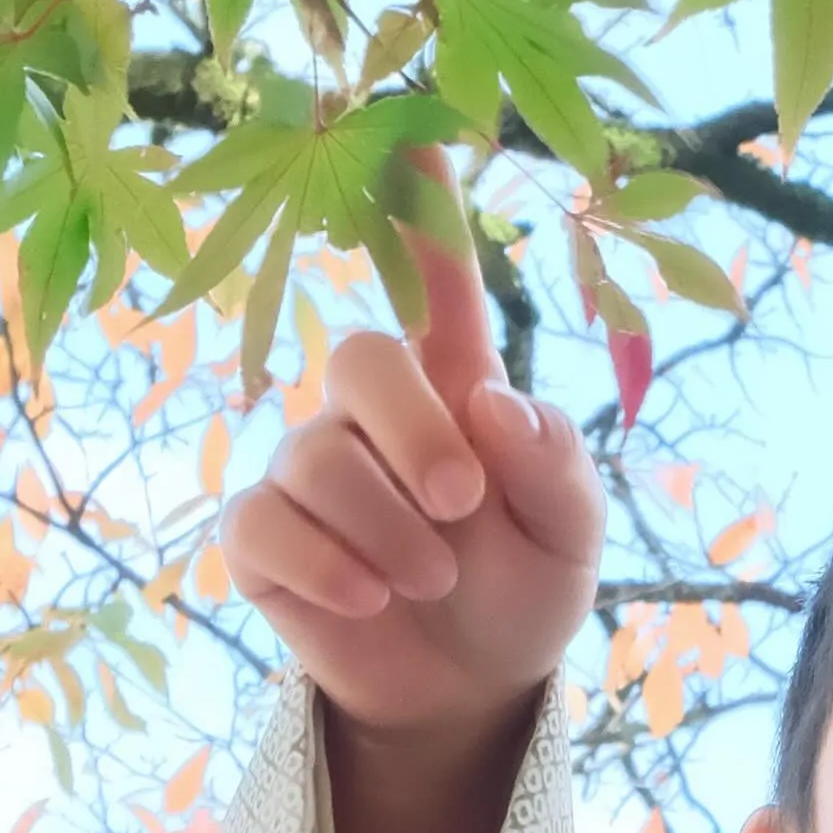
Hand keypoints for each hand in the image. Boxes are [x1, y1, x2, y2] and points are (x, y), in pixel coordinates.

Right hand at [223, 210, 605, 747]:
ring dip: (386, 528)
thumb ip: (553, 466)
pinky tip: (369, 600)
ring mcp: (308, 470)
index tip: (421, 141)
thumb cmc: (522, 588)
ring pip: (314, 455)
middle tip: (461, 505)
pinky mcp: (262, 538)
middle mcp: (372, 414)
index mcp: (456, 388)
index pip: (433, 283)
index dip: (422, 213)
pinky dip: (324, 564)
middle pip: (359, 357)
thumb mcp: (571, 535)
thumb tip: (493, 406)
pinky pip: (261, 522)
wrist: (467, 691)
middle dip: (412, 430)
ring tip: (431, 581)